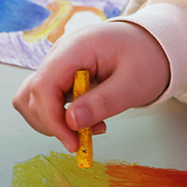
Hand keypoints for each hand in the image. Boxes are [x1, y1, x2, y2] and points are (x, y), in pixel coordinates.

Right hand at [12, 21, 169, 151]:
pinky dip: (62, 117)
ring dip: (55, 122)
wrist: (154, 44)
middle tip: (83, 137)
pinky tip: (87, 120)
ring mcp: (59, 65)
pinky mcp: (62, 76)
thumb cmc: (147, 57)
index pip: (44, 86)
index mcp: (75, 48)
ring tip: (90, 127)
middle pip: (32, 95)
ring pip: (34, 100)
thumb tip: (71, 122)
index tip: (72, 142)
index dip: (52, 119)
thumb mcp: (133, 84)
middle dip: (52, 123)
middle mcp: (60, 54)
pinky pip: (49, 100)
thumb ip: (102, 102)